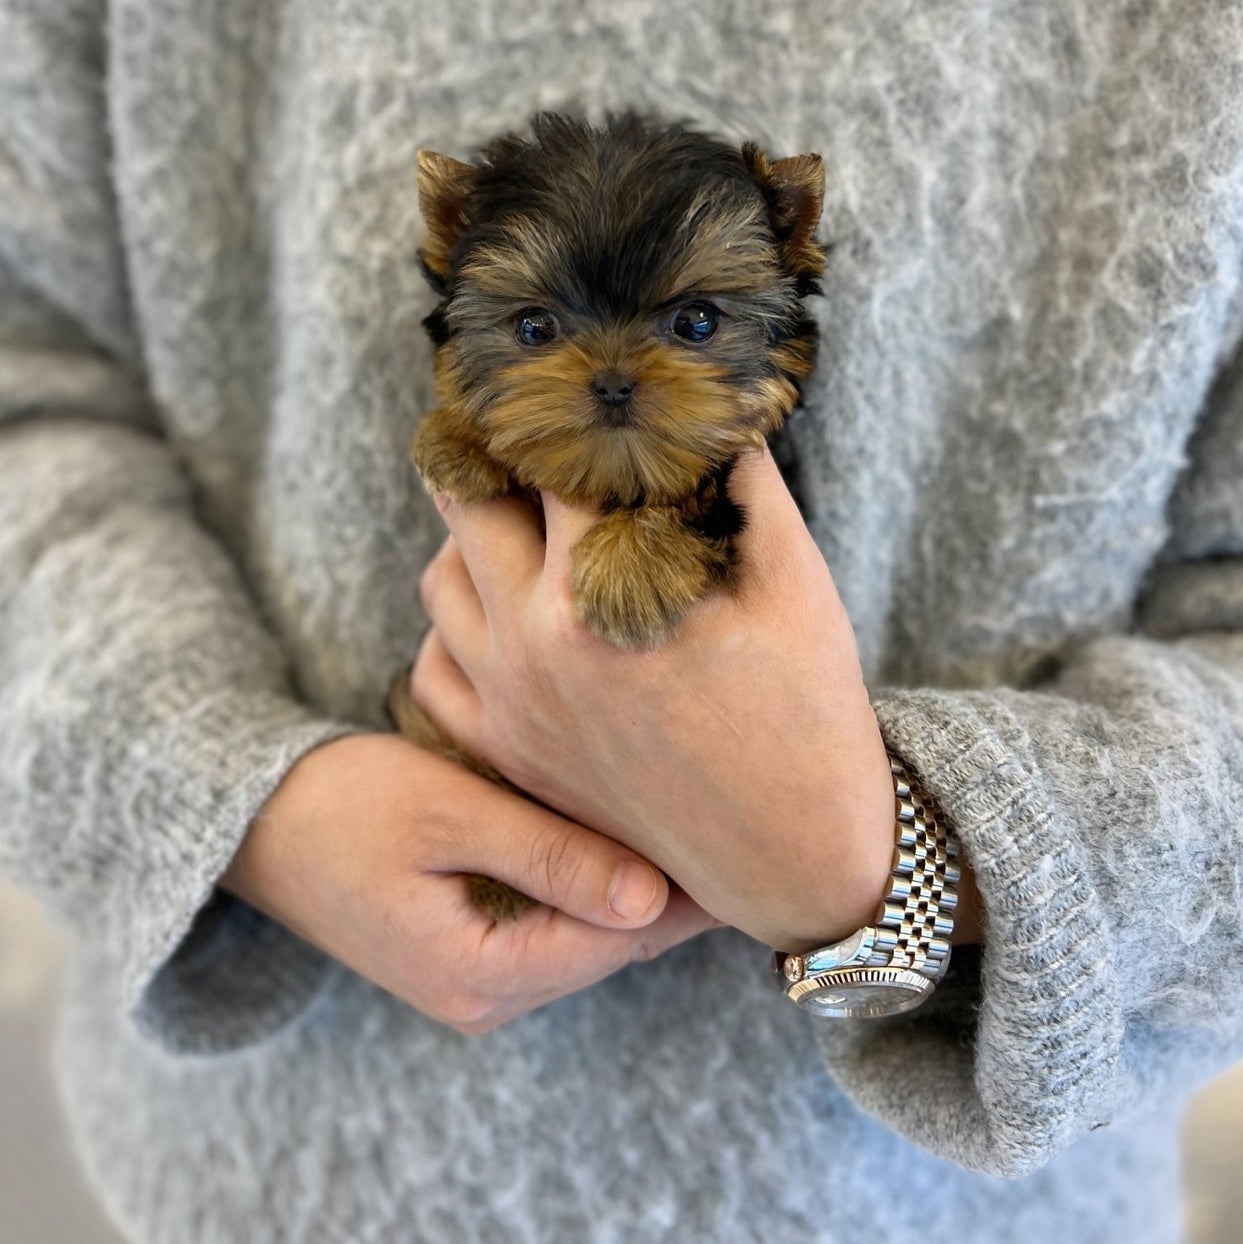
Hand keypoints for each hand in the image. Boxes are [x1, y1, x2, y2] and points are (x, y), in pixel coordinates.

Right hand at [221, 733, 718, 1032]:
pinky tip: (624, 824)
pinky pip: (553, 919)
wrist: (249, 820)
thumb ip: (548, 855)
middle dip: (673, 888)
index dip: (689, 893)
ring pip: (586, 929)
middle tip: (744, 817)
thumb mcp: (447, 818)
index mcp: (480, 976)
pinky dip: (590, 878)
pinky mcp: (467, 946)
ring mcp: (475, 979)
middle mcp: (484, 996)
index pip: (618, 939)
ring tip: (700, 814)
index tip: (750, 838)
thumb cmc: (341, 805)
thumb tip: (652, 895)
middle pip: (609, 941)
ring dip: (634, 879)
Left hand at [411, 446, 915, 954]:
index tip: (573, 385)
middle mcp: (535, 645)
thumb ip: (747, 479)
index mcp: (601, 592)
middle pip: (467, 504)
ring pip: (439, 582)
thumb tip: (714, 406)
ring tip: (522, 515)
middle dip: (497, 453)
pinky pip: (433, 671)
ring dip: (468, 536)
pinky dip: (452, 628)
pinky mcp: (510, 754)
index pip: (550, 461)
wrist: (797, 858)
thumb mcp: (794, 580)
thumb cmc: (809, 714)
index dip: (565, 411)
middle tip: (531, 430)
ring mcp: (511, 705)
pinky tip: (499, 607)